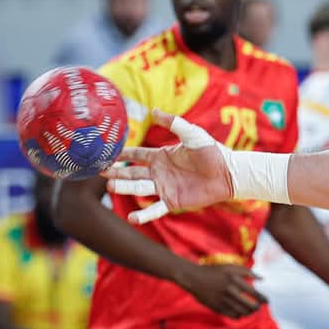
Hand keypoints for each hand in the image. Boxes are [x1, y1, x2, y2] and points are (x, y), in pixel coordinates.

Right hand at [102, 109, 234, 222]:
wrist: (229, 172)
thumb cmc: (212, 151)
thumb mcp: (192, 134)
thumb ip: (173, 123)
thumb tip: (153, 111)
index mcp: (161, 156)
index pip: (136, 155)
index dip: (121, 154)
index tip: (104, 153)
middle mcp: (159, 172)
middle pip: (131, 172)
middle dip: (116, 172)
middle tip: (99, 171)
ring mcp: (164, 187)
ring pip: (138, 188)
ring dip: (124, 188)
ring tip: (110, 186)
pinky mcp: (173, 201)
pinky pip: (155, 209)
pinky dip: (144, 215)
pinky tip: (131, 218)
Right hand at [175, 264, 266, 318]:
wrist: (194, 278)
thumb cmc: (215, 271)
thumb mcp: (231, 267)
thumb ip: (248, 272)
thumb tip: (262, 278)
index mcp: (234, 280)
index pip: (253, 292)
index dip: (262, 298)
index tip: (267, 301)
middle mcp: (229, 291)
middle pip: (248, 305)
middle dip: (256, 308)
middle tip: (259, 307)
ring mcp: (222, 300)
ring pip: (240, 312)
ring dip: (248, 313)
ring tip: (251, 311)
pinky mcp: (215, 307)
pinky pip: (230, 315)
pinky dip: (238, 316)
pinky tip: (241, 314)